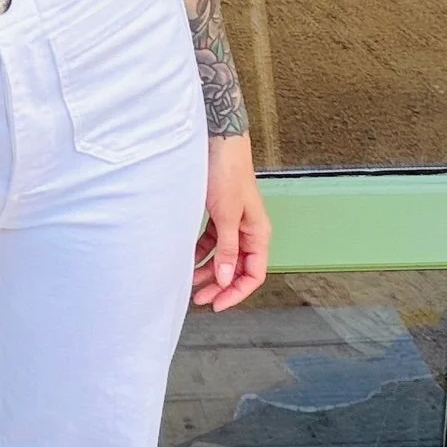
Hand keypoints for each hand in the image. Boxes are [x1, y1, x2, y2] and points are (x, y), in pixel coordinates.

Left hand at [193, 133, 269, 310]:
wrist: (218, 142)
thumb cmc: (227, 173)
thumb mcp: (227, 215)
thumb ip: (226, 249)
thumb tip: (225, 279)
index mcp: (258, 233)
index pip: (254, 274)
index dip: (237, 292)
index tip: (217, 303)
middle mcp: (248, 231)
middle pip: (237, 269)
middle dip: (219, 286)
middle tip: (199, 299)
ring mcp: (234, 224)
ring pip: (222, 257)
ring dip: (207, 272)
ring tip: (189, 283)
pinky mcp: (219, 215)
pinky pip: (212, 242)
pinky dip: (201, 253)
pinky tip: (187, 260)